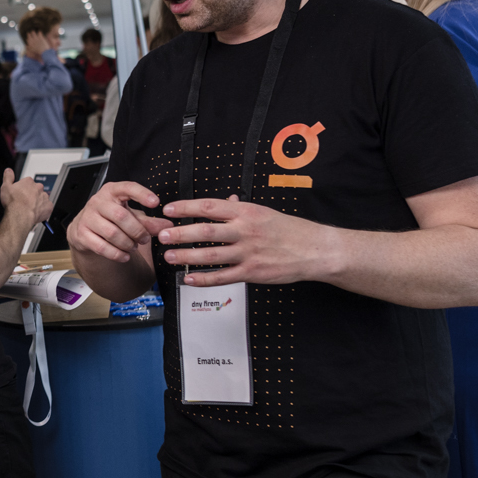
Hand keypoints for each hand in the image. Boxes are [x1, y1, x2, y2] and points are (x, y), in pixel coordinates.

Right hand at [0, 170, 53, 231]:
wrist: (20, 216)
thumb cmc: (13, 203)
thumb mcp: (5, 187)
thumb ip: (8, 177)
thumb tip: (9, 171)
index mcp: (28, 182)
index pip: (27, 182)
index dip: (22, 189)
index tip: (19, 194)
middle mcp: (38, 188)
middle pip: (36, 189)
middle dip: (31, 194)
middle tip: (24, 202)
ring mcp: (44, 197)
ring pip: (42, 198)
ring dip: (37, 202)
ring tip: (29, 208)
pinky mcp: (48, 206)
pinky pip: (47, 207)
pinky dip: (43, 210)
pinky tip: (36, 212)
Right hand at [67, 179, 160, 265]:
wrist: (85, 229)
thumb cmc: (111, 218)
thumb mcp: (131, 215)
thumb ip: (149, 221)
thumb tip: (168, 226)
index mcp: (112, 191)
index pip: (127, 187)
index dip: (141, 194)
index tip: (156, 202)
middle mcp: (97, 201)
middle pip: (121, 216)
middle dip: (137, 231)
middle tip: (145, 239)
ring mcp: (88, 218)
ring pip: (112, 233)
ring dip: (127, 244)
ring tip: (133, 247)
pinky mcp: (82, 234)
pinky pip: (102, 247)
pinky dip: (117, 254)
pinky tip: (125, 256)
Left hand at [153, 195, 335, 287]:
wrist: (315, 250)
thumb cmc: (289, 230)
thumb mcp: (264, 212)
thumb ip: (240, 209)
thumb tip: (225, 199)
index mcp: (246, 212)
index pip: (210, 206)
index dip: (186, 208)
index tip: (168, 209)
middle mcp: (245, 231)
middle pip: (206, 231)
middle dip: (181, 233)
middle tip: (162, 234)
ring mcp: (248, 253)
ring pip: (211, 255)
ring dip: (187, 256)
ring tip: (169, 256)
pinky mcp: (253, 272)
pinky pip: (223, 277)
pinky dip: (204, 279)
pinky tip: (189, 278)